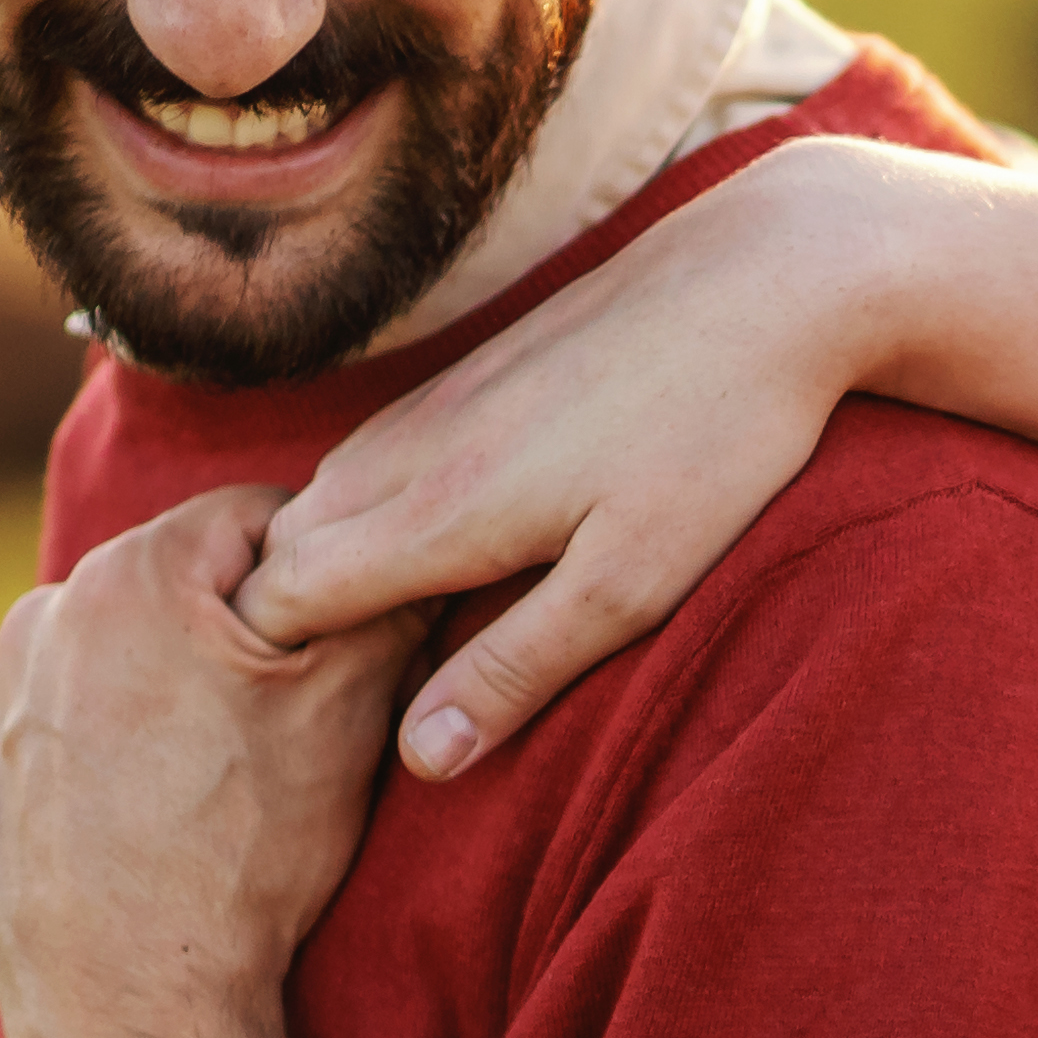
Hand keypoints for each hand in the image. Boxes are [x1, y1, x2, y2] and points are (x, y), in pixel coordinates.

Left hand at [0, 488, 427, 1037]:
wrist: (136, 1009)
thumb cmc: (246, 853)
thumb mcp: (352, 712)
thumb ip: (384, 600)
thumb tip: (409, 553)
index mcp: (130, 575)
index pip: (252, 520)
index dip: (313, 573)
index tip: (339, 642)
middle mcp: (38, 620)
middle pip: (165, 592)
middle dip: (220, 638)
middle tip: (275, 727)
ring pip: (95, 665)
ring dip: (145, 696)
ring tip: (201, 787)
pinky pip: (38, 743)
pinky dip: (82, 766)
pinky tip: (134, 826)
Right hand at [232, 131, 932, 776]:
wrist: (765, 281)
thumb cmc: (714, 442)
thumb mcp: (631, 583)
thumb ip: (514, 670)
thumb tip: (417, 756)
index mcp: (440, 511)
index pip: (286, 593)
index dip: (272, 657)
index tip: (302, 712)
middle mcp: (418, 446)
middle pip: (286, 542)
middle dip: (280, 612)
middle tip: (331, 687)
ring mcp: (445, 397)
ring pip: (327, 487)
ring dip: (321, 554)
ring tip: (370, 630)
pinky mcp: (480, 368)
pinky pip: (379, 445)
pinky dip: (366, 503)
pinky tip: (425, 538)